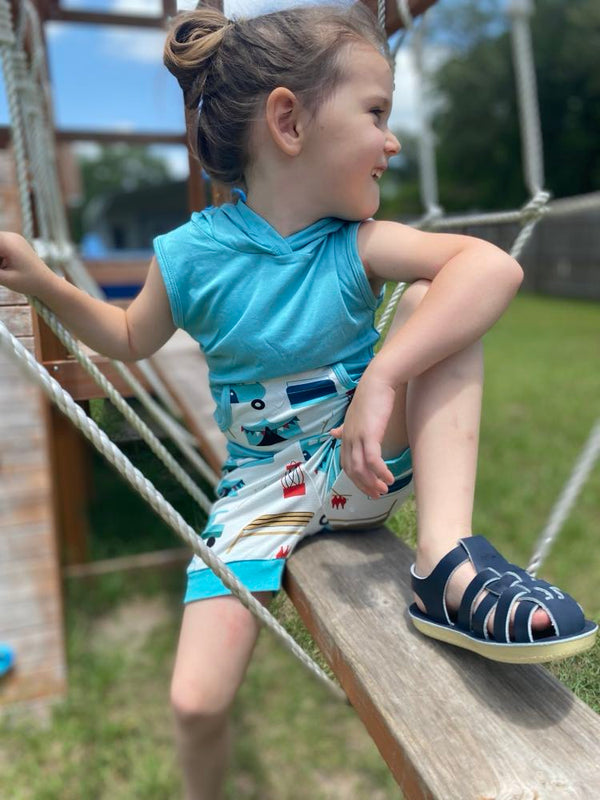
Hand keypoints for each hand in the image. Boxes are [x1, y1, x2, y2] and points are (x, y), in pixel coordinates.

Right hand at [0, 232, 51, 296]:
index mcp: (8, 243)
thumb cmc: (28, 282)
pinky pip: (0, 247)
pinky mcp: (14, 243)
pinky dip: (0, 258)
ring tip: (4, 271)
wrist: (48, 283)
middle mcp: (10, 236)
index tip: (0, 269)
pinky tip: (4, 268)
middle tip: (2, 272)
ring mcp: (13, 238)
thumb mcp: (4, 278)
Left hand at [330, 370, 396, 498]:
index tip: (368, 488)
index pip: (346, 465)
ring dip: (372, 482)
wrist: (378, 382)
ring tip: (384, 489)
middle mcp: (348, 439)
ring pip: (361, 468)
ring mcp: (357, 437)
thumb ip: (345, 427)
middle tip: (377, 494)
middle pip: (352, 471)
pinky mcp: (369, 434)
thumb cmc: (370, 397)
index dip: (356, 480)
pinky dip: (380, 472)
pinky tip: (389, 478)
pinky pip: (372, 460)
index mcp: (345, 436)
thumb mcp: (354, 415)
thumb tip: (333, 433)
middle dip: (364, 485)